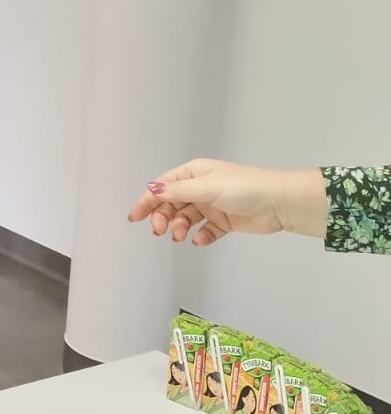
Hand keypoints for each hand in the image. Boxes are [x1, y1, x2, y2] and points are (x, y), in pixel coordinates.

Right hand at [126, 160, 326, 245]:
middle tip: (160, 232)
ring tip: (180, 236)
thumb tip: (151, 188)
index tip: (134, 217)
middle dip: (162, 217)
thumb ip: (178, 191)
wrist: (280, 203)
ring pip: (186, 218)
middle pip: (171, 204)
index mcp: (194, 173)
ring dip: (179, 228)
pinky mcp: (224, 222)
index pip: (163, 187)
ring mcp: (212, 205)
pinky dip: (200, 236)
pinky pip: (205, 230)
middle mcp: (200, 188)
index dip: (147, 201)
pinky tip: (201, 240)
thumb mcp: (207, 187)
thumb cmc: (244, 188)